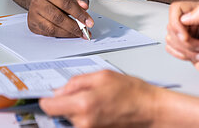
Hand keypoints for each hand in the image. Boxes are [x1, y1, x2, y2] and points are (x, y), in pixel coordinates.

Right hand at [28, 0, 92, 37]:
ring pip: (52, 28)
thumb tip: (85, 7)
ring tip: (80, 33)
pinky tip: (69, 33)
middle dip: (75, 27)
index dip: (79, 14)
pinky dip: (61, 35)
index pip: (66, 4)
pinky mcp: (32, 25)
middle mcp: (38, 2)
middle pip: (58, 18)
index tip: (89, 22)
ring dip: (68, 33)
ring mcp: (34, 15)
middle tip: (86, 31)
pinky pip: (48, 34)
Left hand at [39, 70, 156, 127]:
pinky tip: (101, 110)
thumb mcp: (104, 76)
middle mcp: (83, 123)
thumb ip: (77, 82)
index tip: (49, 95)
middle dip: (67, 102)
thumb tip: (60, 89)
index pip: (49, 106)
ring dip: (78, 111)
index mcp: (83, 105)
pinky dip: (86, 118)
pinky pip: (82, 125)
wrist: (151, 111)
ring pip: (71, 120)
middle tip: (85, 94)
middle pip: (60, 113)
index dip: (47, 99)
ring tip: (98, 102)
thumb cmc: (133, 92)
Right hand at [165, 1, 198, 82]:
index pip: (176, 9)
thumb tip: (185, 17)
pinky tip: (194, 54)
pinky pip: (170, 47)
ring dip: (186, 50)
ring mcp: (186, 31)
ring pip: (170, 38)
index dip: (177, 24)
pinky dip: (181, 55)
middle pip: (171, 26)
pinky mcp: (181, 43)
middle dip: (186, 42)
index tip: (186, 36)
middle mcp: (192, 19)